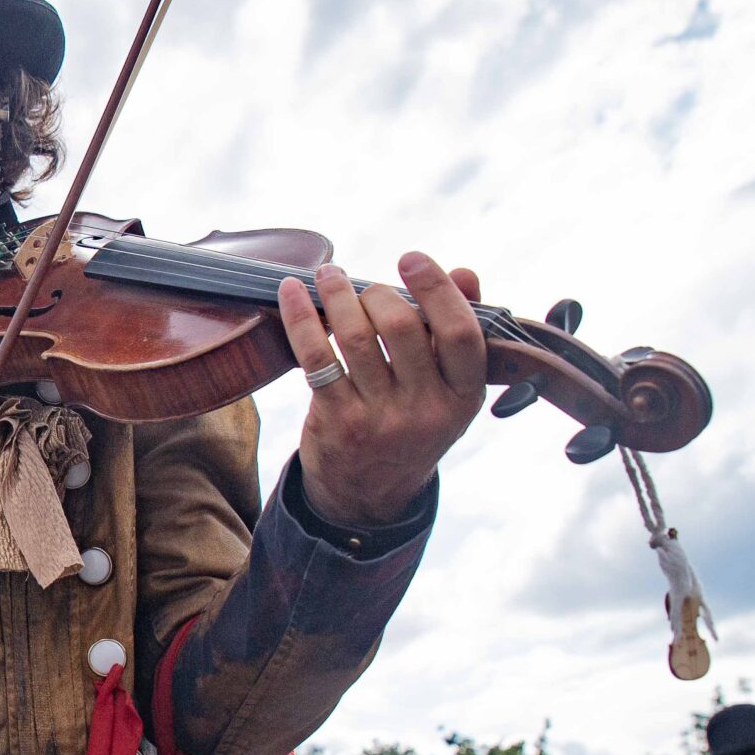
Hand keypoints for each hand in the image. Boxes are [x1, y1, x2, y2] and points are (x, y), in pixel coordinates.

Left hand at [277, 254, 486, 528]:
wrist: (370, 495)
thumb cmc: (414, 424)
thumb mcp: (449, 390)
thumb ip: (459, 331)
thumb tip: (464, 273)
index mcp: (464, 396)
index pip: (462, 333)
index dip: (437, 289)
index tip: (410, 258)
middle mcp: (425, 410)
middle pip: (401, 327)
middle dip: (377, 292)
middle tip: (363, 285)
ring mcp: (379, 418)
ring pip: (356, 338)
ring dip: (338, 296)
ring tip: (328, 276)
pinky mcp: (336, 420)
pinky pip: (316, 357)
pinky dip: (301, 318)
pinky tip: (290, 292)